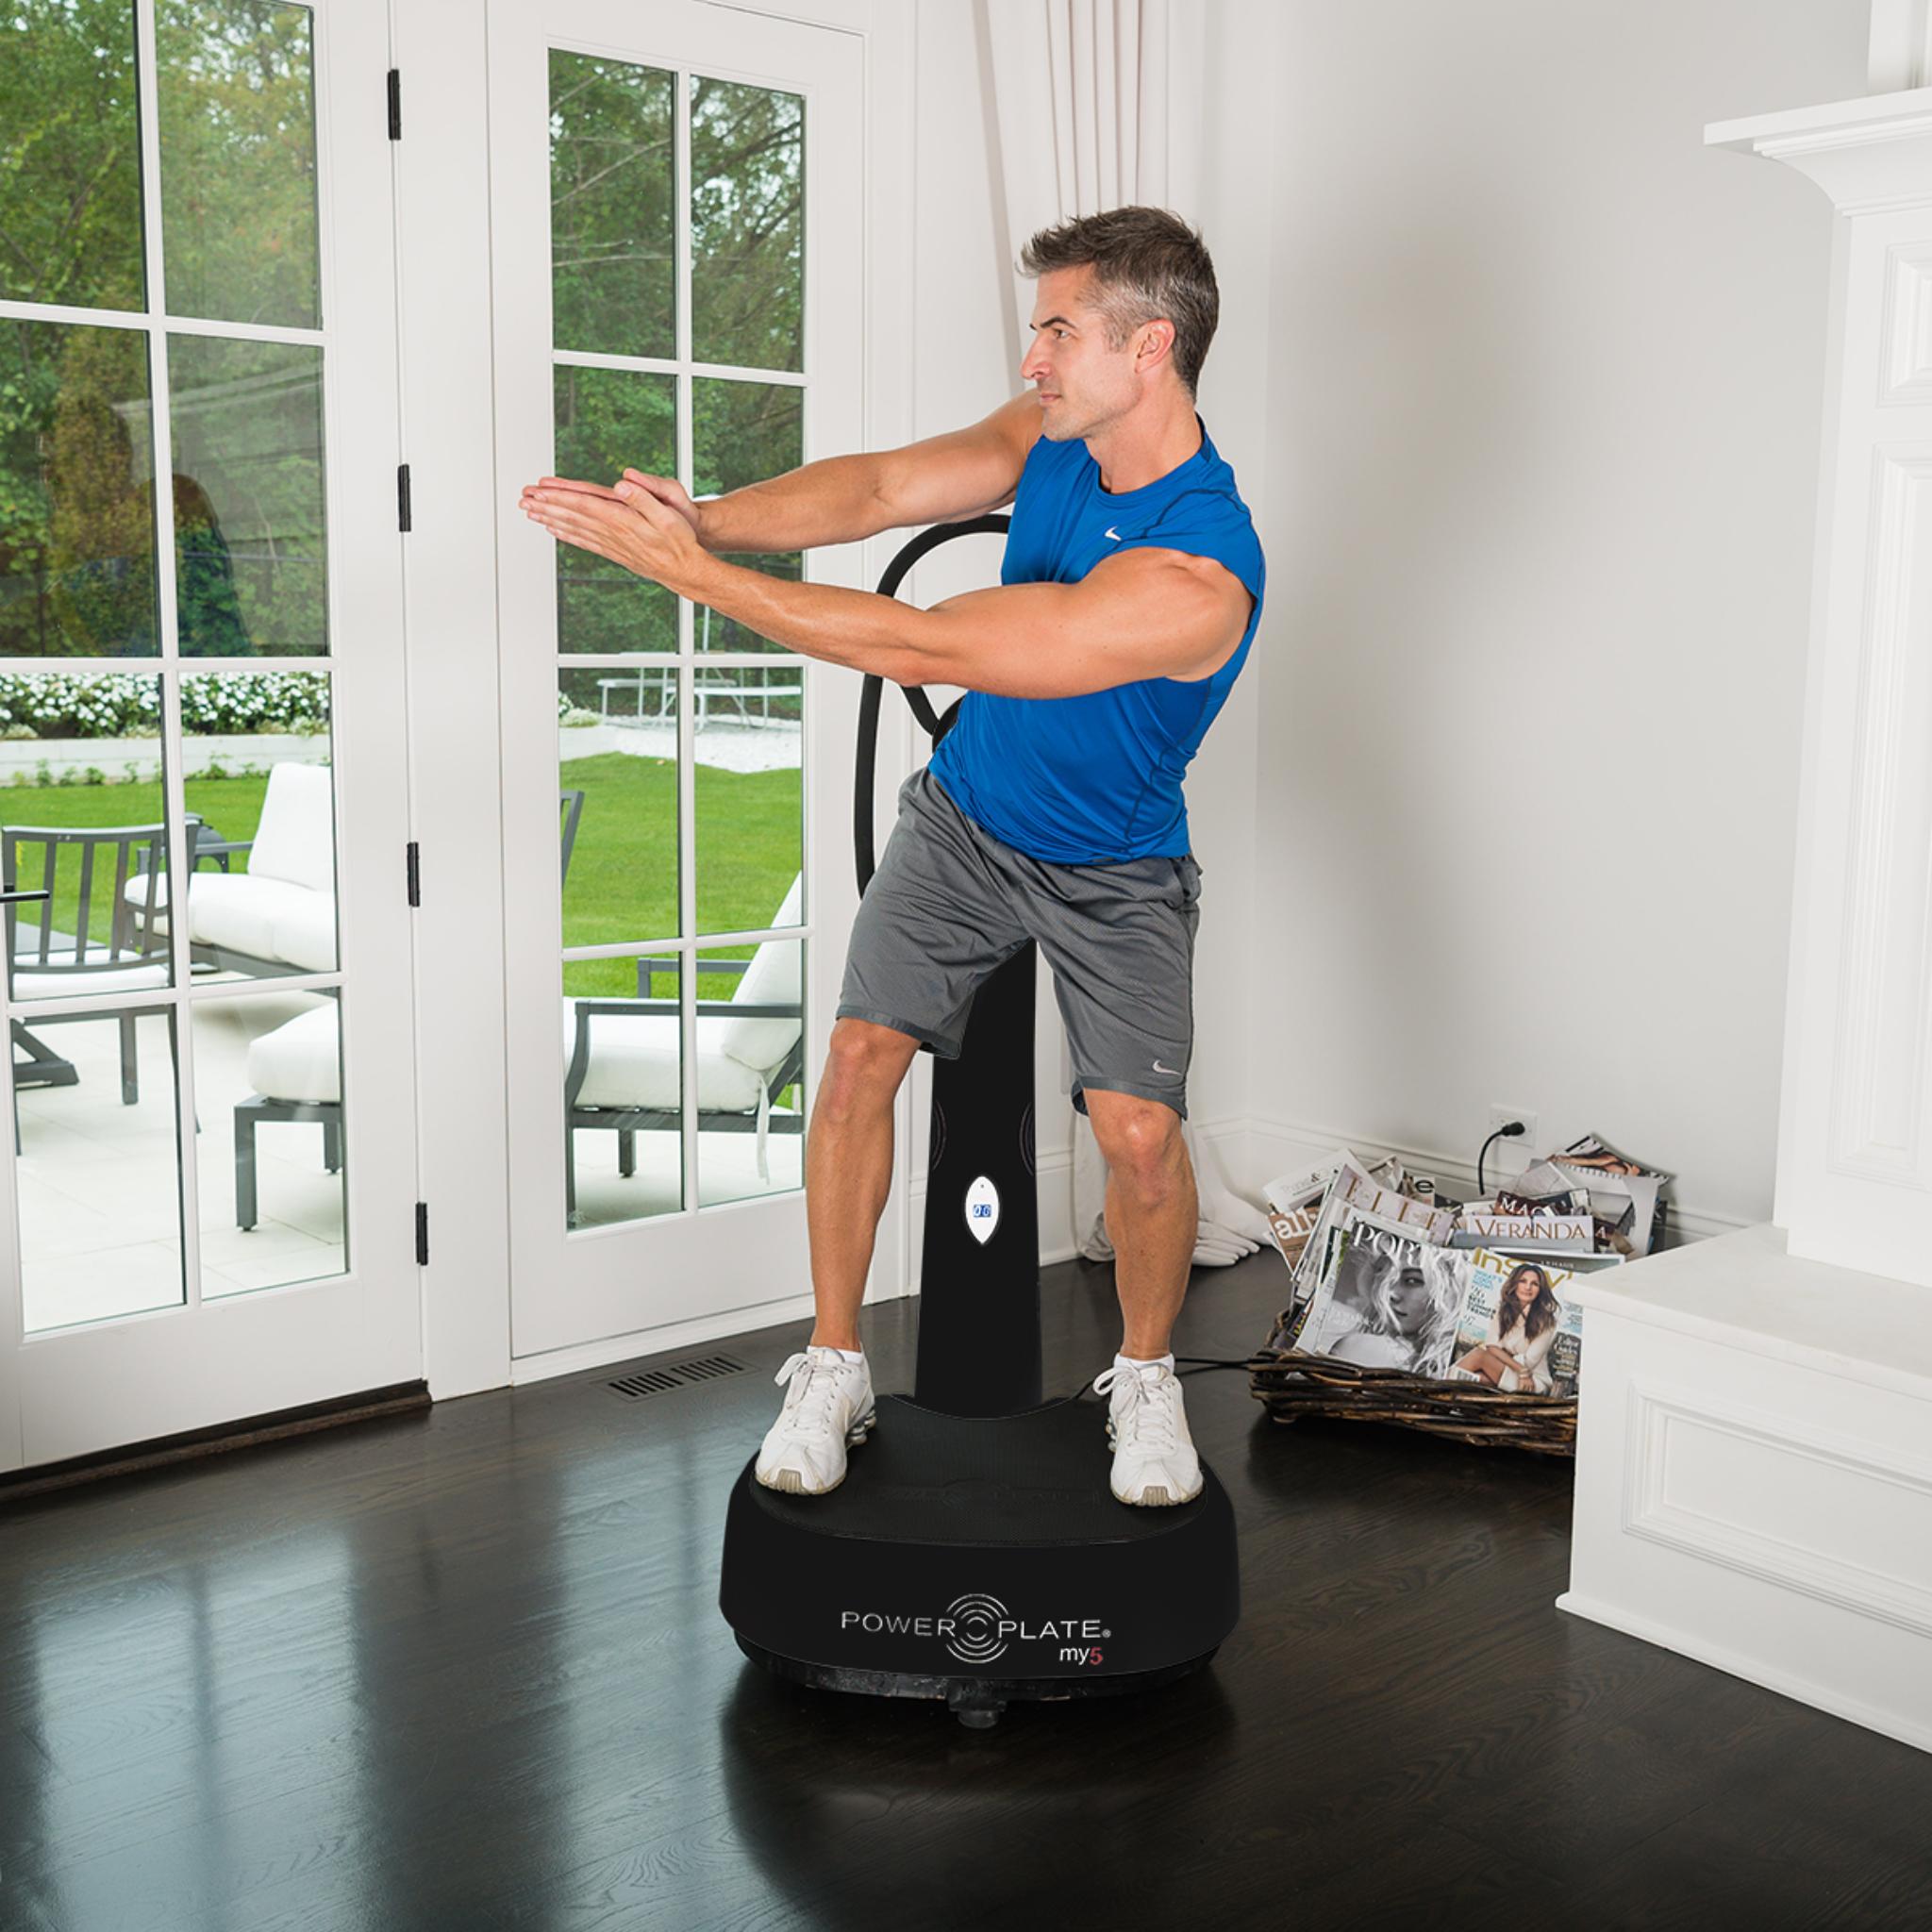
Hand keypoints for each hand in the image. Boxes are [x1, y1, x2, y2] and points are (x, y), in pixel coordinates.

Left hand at [519, 473, 714, 596]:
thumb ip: (643, 497)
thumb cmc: (680, 540)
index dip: (559, 496)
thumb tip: (621, 484)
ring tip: (531, 512)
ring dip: (550, 520)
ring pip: (574, 529)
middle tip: (523, 499)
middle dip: (546, 506)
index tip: (539, 490)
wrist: (685, 569)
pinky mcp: (614, 552)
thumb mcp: (667, 514)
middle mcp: (612, 533)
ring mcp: (611, 544)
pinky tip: (555, 530)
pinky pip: (584, 541)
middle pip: (572, 516)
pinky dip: (567, 534)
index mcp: (622, 520)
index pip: (584, 504)